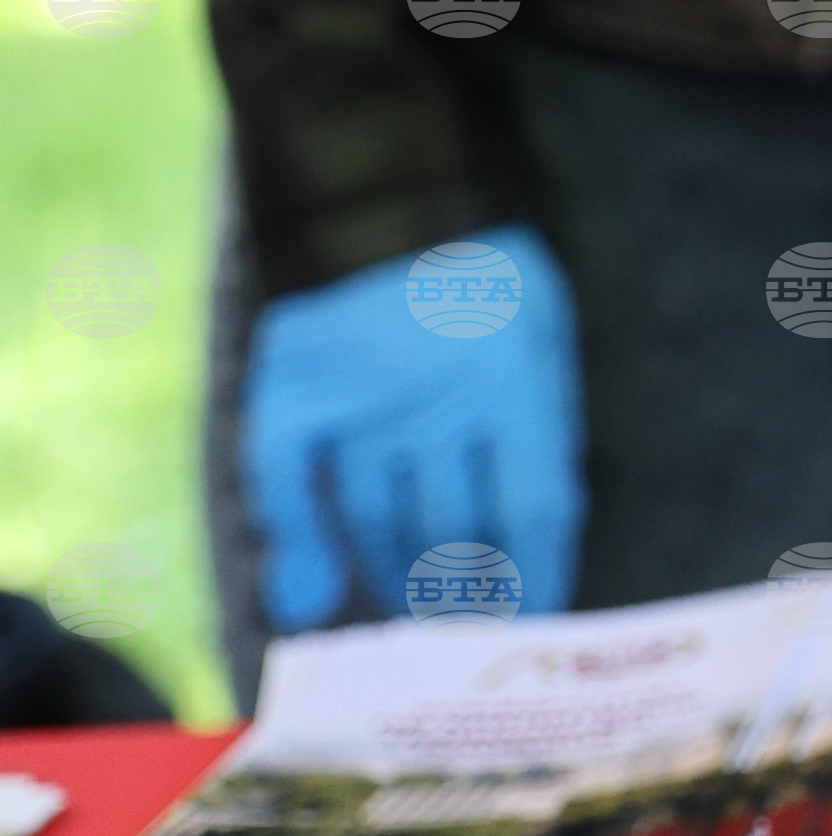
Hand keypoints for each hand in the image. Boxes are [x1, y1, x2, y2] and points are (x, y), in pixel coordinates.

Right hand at [240, 228, 582, 629]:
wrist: (403, 208)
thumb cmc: (495, 304)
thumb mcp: (545, 362)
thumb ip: (537, 466)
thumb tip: (524, 585)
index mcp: (517, 379)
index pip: (533, 511)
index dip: (536, 580)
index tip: (534, 624)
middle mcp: (436, 388)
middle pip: (451, 530)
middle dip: (460, 593)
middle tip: (461, 628)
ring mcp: (362, 389)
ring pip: (376, 518)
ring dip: (394, 576)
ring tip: (410, 604)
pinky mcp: (294, 387)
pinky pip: (282, 480)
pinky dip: (294, 540)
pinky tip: (309, 591)